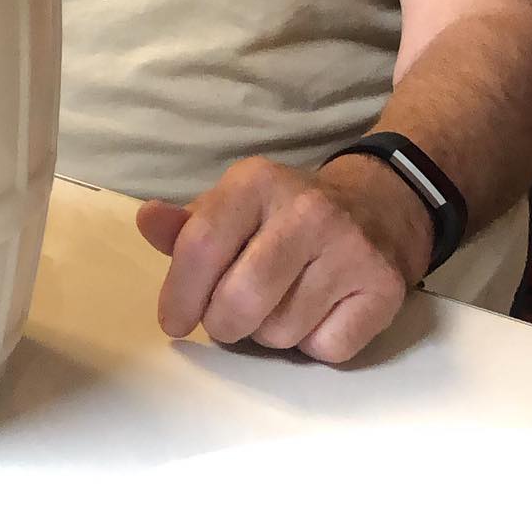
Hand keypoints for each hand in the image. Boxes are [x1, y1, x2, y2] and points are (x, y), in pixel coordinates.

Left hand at [135, 154, 432, 363]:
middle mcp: (306, 211)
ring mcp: (350, 249)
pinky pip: (326, 348)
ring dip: (266, 334)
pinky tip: (315, 312)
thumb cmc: (285, 212)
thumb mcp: (233, 205)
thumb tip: (147, 222)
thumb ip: (186, 224)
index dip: (179, 293)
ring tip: (274, 305)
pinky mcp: (383, 288)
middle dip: (221, 324)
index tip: (172, 321)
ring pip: (281, 331)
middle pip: (240, 298)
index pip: (202, 246)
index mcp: (256, 182)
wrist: (378, 205)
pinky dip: (311, 344)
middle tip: (222, 321)